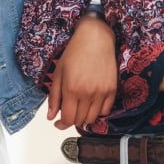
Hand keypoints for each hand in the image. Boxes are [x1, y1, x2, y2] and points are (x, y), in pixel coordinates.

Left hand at [48, 15, 117, 129]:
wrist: (96, 38)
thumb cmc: (75, 52)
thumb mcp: (58, 73)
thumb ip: (54, 97)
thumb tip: (51, 116)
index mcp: (71, 89)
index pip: (67, 119)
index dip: (61, 124)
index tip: (58, 123)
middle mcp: (87, 93)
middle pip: (79, 120)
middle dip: (71, 120)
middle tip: (68, 112)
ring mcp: (101, 92)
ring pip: (92, 118)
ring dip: (84, 117)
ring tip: (80, 108)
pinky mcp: (112, 90)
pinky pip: (105, 111)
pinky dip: (98, 112)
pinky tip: (92, 103)